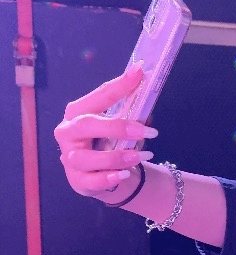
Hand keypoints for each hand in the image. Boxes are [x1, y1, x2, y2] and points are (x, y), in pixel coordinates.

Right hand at [54, 66, 157, 198]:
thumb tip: (148, 102)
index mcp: (78, 112)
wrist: (106, 176)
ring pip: (85, 157)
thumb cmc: (111, 144)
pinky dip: (107, 178)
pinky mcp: (76, 180)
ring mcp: (69, 157)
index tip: (139, 73)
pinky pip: (89, 180)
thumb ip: (133, 115)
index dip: (119, 85)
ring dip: (115, 157)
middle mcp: (68, 132)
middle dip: (117, 127)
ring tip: (140, 156)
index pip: (99, 96)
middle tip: (146, 131)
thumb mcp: (123, 127)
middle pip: (86, 125)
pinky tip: (123, 175)